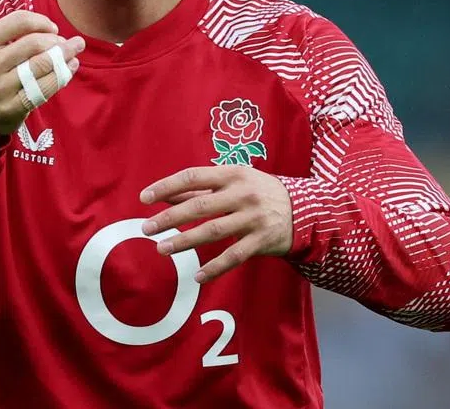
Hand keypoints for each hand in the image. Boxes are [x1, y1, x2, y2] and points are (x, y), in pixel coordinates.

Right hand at [0, 0, 84, 146]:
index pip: (18, 21)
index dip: (40, 21)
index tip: (50, 26)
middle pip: (34, 44)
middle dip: (56, 40)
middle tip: (66, 41)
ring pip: (42, 66)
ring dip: (65, 56)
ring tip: (75, 50)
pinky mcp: (13, 108)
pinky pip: (45, 89)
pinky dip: (63, 76)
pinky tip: (70, 68)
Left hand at [139, 166, 292, 283]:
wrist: (305, 210)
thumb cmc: (259, 192)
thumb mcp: (234, 181)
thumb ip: (201, 189)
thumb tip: (165, 196)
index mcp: (233, 173)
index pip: (193, 177)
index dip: (167, 186)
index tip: (144, 198)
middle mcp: (243, 194)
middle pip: (199, 206)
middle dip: (170, 218)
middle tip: (147, 228)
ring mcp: (253, 218)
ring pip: (214, 231)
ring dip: (185, 241)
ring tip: (162, 249)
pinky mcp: (262, 240)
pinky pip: (234, 256)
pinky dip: (215, 267)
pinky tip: (197, 276)